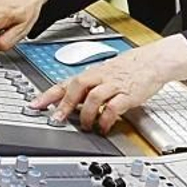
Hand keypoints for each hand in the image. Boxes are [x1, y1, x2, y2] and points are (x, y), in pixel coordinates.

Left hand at [30, 46, 168, 133]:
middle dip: (65, 105)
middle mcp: (100, 77)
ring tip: (86, 126)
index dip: (48, 95)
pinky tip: (104, 126)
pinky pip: (114, 107)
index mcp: (92, 73)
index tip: (33, 106)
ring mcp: (114, 85)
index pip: (65, 82)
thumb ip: (87, 86)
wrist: (154, 60)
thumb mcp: (104, 73)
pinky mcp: (128, 95)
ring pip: (93, 97)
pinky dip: (106, 119)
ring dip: (86, 114)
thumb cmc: (128, 68)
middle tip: (57, 120)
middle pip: (77, 86)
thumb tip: (67, 101)